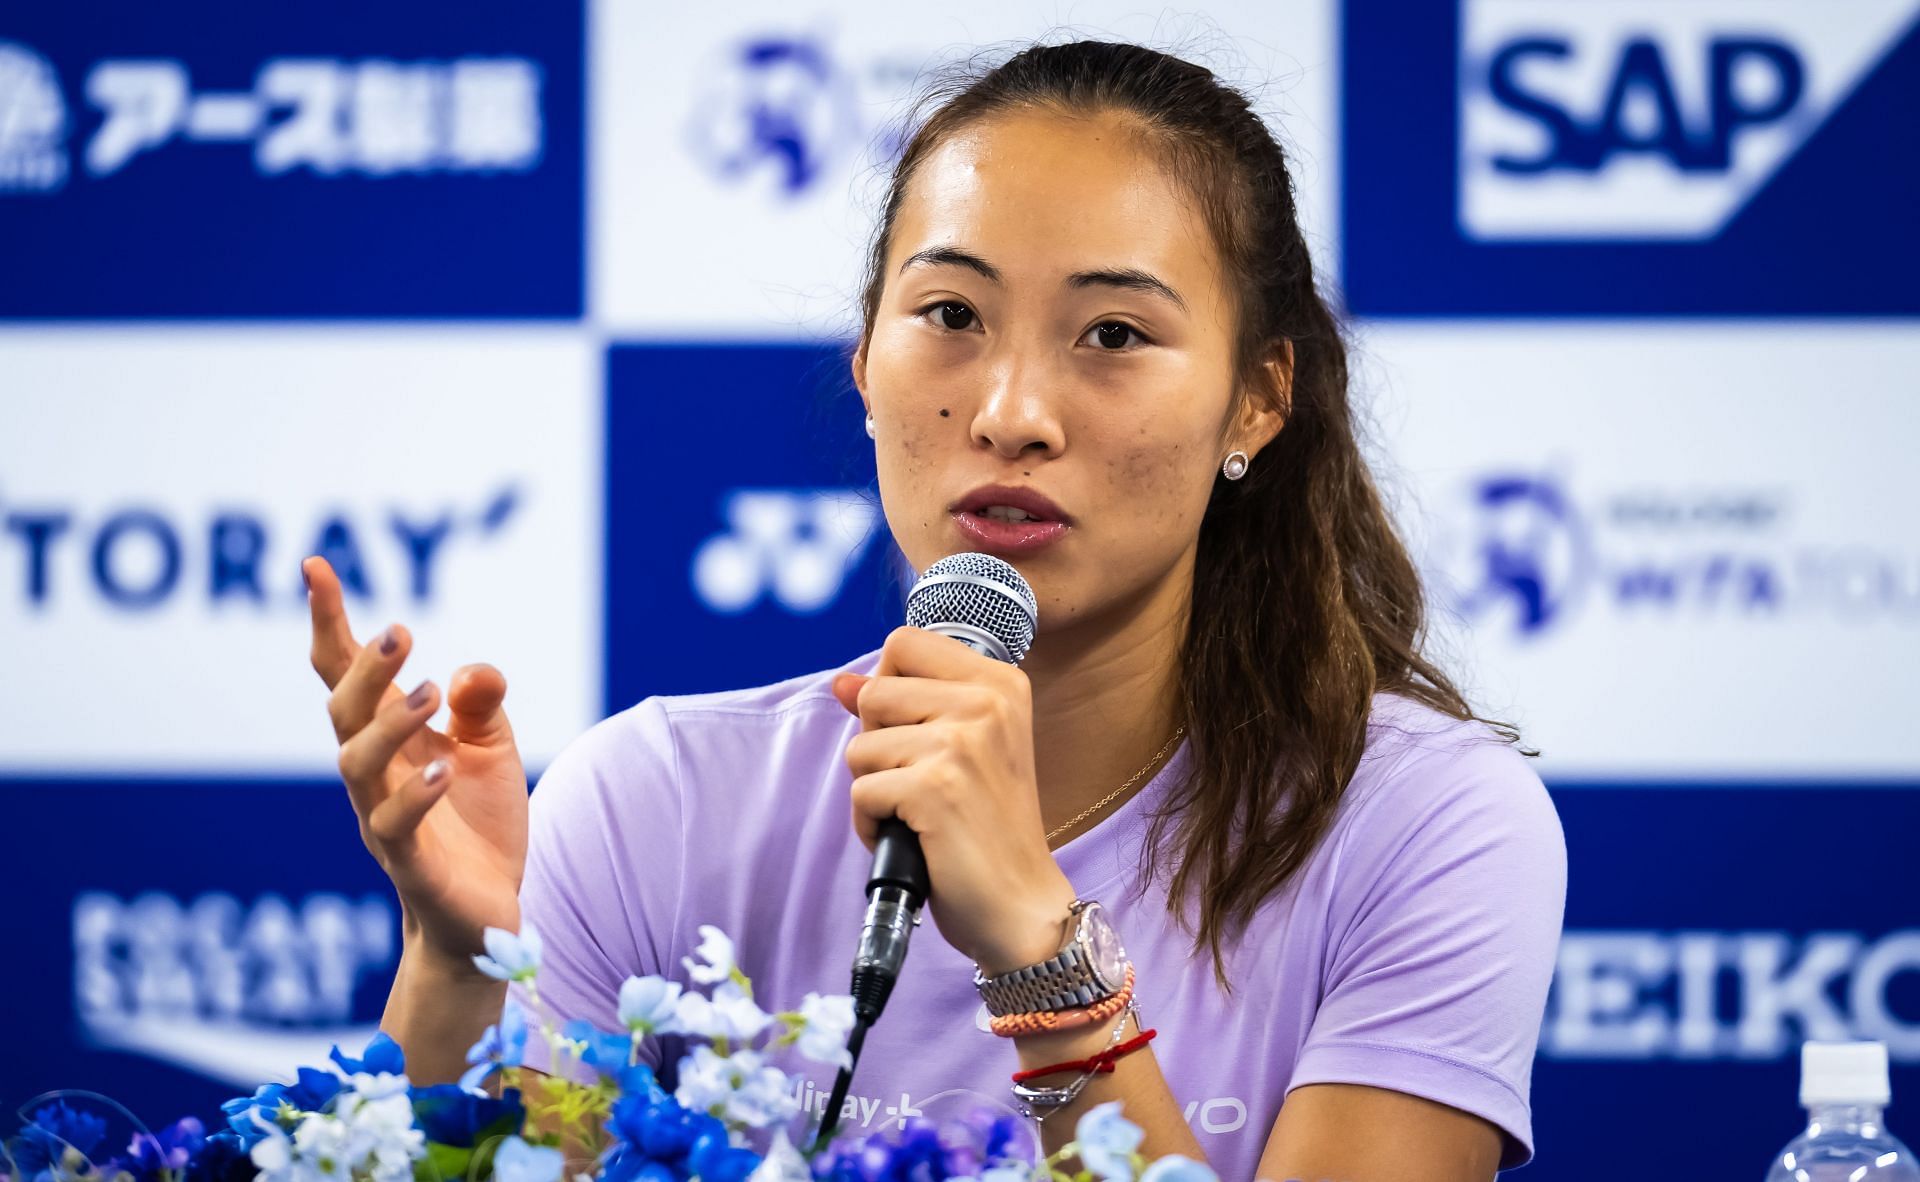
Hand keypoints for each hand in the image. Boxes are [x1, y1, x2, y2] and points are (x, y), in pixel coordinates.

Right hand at [304, 555, 527, 972]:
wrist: (485, 914)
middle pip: (344, 713)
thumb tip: (470, 670)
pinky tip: (444, 770)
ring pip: (360, 767)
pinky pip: (398, 829)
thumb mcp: (491, 749)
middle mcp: (374, 776)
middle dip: (363, 670)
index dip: (329, 622)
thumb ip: (480, 705)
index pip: (345, 674)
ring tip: (428, 694)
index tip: (315, 567)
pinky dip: (417, 796)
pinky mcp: (412, 865)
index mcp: (389, 739)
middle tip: (400, 631)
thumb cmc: (477, 824)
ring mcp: (384, 820)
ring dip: (390, 725)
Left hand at [831, 626, 1077, 973]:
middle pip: (874, 693)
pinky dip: (872, 825)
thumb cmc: (987, 827)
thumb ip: (903, 704)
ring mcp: (961, 743)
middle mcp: (986, 703)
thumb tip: (842, 682)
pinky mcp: (934, 788)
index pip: (904, 642)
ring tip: (920, 815)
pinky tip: (912, 838)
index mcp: (1000, 683)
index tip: (916, 732)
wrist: (1021, 904)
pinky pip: (860, 792)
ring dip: (875, 790)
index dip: (888, 688)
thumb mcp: (961, 748)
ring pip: (860, 747)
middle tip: (924, 784)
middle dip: (878, 746)